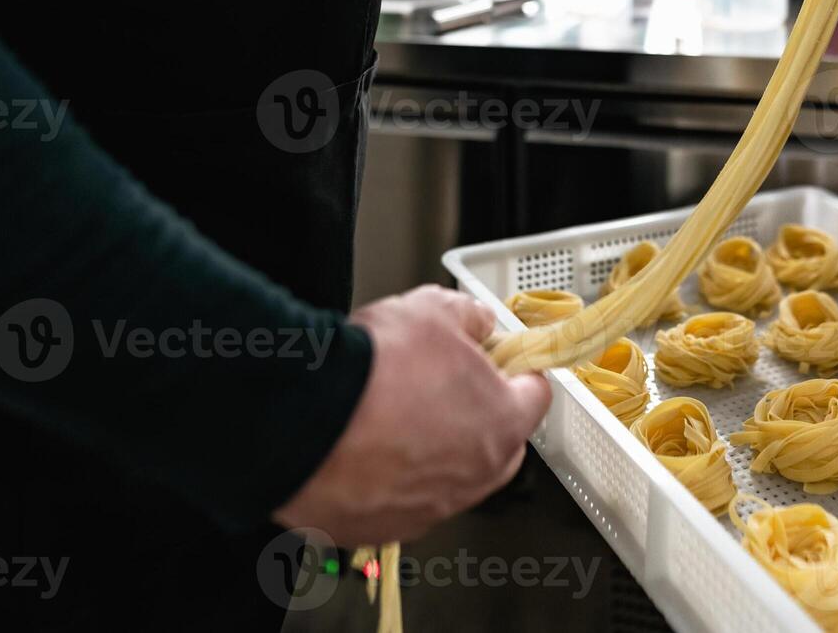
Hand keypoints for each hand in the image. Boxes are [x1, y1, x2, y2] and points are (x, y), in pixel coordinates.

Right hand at [274, 285, 550, 545]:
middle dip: (483, 415)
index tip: (500, 359)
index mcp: (501, 422)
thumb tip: (476, 322)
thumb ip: (468, 316)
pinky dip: (392, 479)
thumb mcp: (432, 310)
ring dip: (435, 450)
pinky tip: (366, 449)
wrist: (302, 419)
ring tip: (396, 416)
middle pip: (499, 444)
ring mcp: (430, 508)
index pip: (535, 395)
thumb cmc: (373, 370)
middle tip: (447, 386)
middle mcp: (474, 476)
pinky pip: (402, 501)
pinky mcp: (384, 527)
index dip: (517, 369)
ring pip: (450, 477)